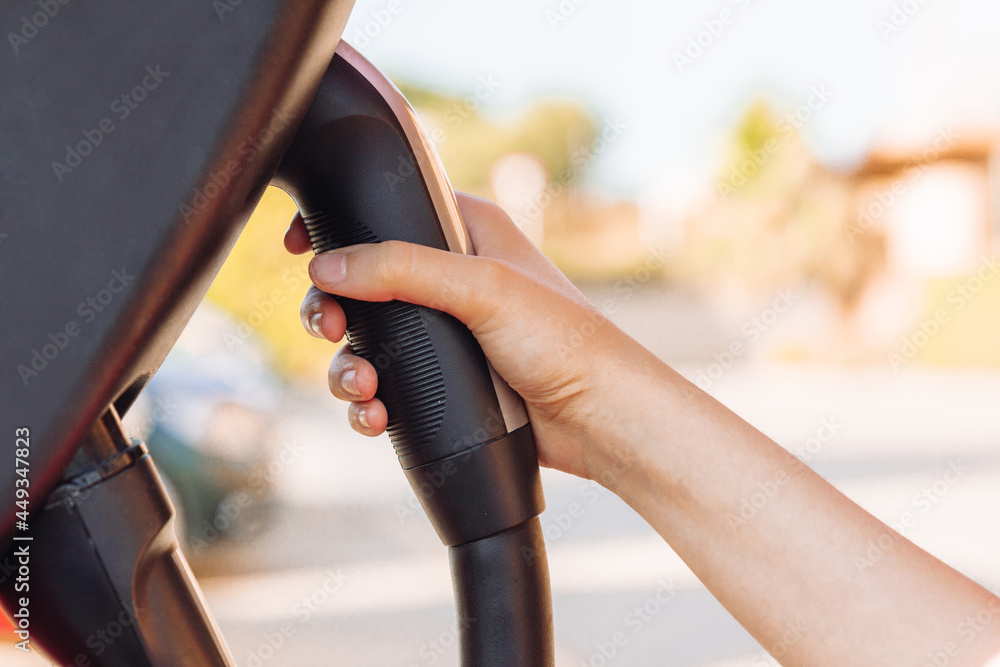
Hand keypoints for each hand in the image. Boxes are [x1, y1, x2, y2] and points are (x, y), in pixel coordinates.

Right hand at [284, 193, 661, 480]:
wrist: (598, 417)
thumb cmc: (563, 340)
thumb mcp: (482, 288)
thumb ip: (401, 268)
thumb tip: (327, 265)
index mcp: (465, 232)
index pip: (385, 210)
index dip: (337, 225)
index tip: (299, 245)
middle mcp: (450, 277)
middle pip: (359, 282)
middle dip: (331, 308)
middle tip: (327, 326)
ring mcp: (444, 332)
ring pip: (365, 340)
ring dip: (347, 366)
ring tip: (362, 387)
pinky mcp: (442, 380)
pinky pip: (385, 386)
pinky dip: (369, 403)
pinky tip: (375, 416)